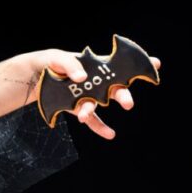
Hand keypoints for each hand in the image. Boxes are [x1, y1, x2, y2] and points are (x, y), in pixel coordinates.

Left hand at [43, 50, 162, 138]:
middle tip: (127, 103)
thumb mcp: (57, 57)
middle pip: (115, 87)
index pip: (120, 63)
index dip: (139, 62)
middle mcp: (96, 81)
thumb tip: (82, 77)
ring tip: (83, 115)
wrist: (34, 77)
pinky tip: (110, 135)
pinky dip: (99, 127)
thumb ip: (70, 64)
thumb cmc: (50, 63)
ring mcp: (88, 95)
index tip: (156, 63)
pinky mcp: (79, 108)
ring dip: (94, 110)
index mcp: (96, 65)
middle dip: (123, 95)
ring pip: (98, 104)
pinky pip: (92, 119)